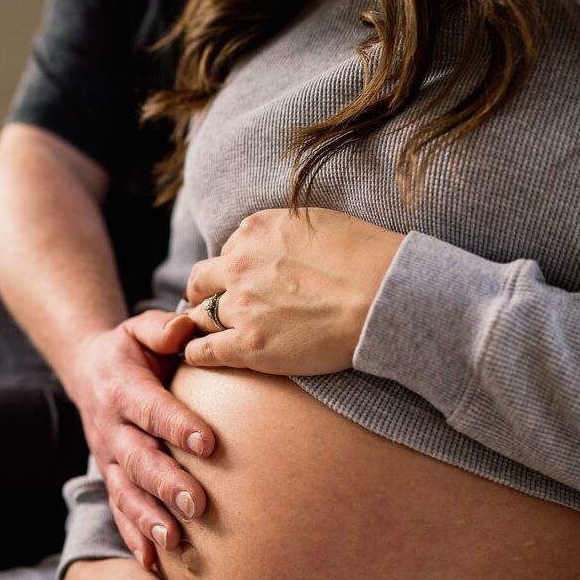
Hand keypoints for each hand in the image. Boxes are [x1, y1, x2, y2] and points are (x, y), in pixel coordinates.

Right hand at [70, 311, 216, 566]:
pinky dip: (133, 537)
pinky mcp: (112, 479)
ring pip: (127, 493)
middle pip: (140, 459)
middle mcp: (111, 428)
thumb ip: (163, 328)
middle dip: (168, 483)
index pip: (151, 408)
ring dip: (149, 518)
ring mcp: (109, 459)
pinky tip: (151, 562)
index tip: (208, 442)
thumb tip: (187, 327)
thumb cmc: (130, 350)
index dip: (177, 424)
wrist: (88, 371)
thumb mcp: (140, 328)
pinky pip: (119, 511)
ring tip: (175, 539)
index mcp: (122, 388)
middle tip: (198, 503)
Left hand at [183, 207, 403, 373]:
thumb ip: (286, 234)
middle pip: (203, 281)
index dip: (233, 271)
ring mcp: (242, 306)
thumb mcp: (318, 223)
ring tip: (207, 336)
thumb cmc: (367, 259)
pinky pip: (204, 351)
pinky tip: (198, 357)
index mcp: (255, 231)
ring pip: (202, 317)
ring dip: (204, 325)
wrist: (383, 296)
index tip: (240, 284)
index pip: (228, 252)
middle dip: (204, 294)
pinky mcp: (249, 345)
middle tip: (208, 307)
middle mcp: (240, 265)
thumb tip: (280, 244)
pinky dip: (196, 354)